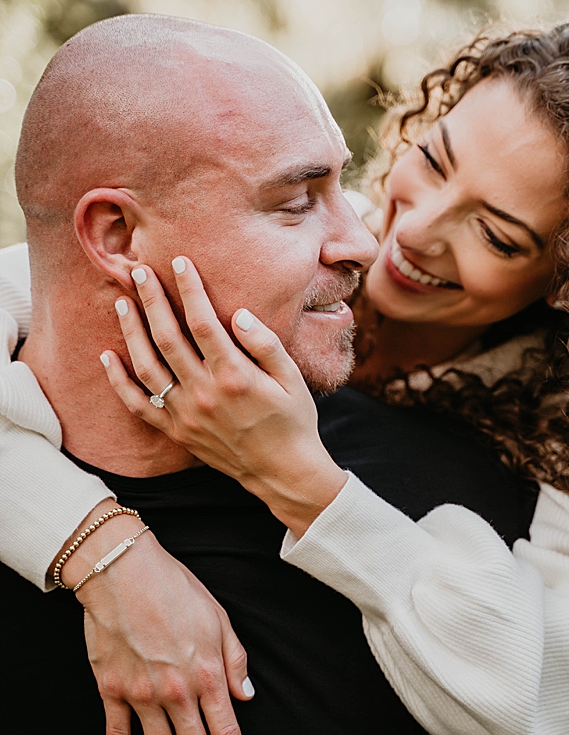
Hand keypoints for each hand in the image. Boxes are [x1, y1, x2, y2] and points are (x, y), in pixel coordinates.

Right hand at [59, 502, 253, 734]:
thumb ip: (236, 661)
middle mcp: (176, 691)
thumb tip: (246, 697)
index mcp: (208, 674)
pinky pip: (116, 733)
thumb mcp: (221, 619)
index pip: (227, 732)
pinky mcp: (112, 690)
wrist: (124, 574)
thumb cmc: (177, 592)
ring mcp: (142, 694)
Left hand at [103, 257, 347, 535]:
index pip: (203, 322)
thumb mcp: (293, 379)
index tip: (179, 263)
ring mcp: (186, 413)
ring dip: (132, 331)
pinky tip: (108, 356)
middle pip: (168, 337)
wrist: (283, 471)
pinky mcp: (176, 431)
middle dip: (152, 300)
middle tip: (140, 271)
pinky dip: (119, 380)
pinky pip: (138, 405)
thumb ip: (266, 344)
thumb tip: (238, 315)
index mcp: (235, 375)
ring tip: (123, 302)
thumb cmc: (294, 421)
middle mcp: (204, 392)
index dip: (189, 289)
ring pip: (148, 365)